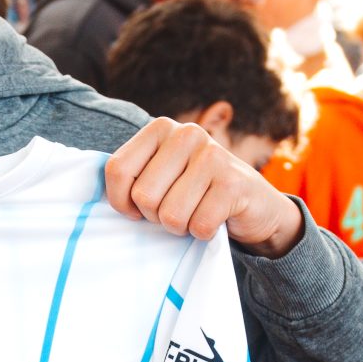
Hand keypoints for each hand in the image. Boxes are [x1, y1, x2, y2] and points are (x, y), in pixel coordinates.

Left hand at [104, 118, 303, 257]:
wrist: (254, 205)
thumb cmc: (197, 192)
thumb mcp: (163, 174)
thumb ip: (134, 176)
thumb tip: (109, 199)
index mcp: (161, 128)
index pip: (117, 169)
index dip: (121, 201)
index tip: (135, 210)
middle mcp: (187, 134)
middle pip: (143, 196)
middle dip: (156, 216)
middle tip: (176, 211)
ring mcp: (213, 156)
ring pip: (170, 215)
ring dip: (180, 227)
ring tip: (196, 213)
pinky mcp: (233, 184)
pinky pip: (197, 226)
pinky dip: (203, 233)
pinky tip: (215, 219)